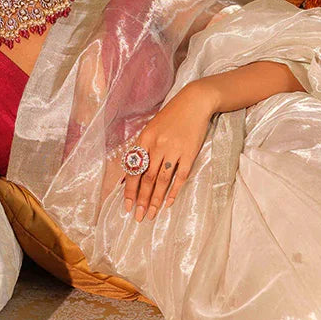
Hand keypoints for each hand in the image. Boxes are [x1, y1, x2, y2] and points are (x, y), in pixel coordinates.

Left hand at [124, 82, 216, 221]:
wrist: (194, 103)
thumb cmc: (171, 116)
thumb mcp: (151, 128)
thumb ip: (143, 148)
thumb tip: (132, 173)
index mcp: (144, 139)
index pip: (134, 169)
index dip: (130, 189)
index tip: (127, 205)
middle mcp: (157, 145)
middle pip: (147, 178)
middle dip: (141, 199)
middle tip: (138, 216)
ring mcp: (174, 150)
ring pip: (162, 180)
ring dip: (155, 199)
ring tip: (151, 214)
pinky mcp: (189, 153)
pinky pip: (180, 176)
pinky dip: (174, 191)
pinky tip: (168, 202)